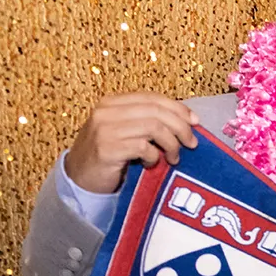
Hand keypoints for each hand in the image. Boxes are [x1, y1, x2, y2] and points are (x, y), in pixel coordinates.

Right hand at [64, 93, 200, 193]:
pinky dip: (154, 157)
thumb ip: (148, 121)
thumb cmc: (109, 155)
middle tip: (191, 144)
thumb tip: (188, 120)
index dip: (178, 108)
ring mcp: (104, 129)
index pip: (152, 97)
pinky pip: (143, 147)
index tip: (195, 122)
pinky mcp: (106, 149)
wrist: (79, 178)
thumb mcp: (126, 131)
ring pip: (153, 127)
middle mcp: (106, 111)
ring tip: (173, 158)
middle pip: (156, 111)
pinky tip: (151, 164)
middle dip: (180, 127)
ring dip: (171, 144)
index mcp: (112, 102)